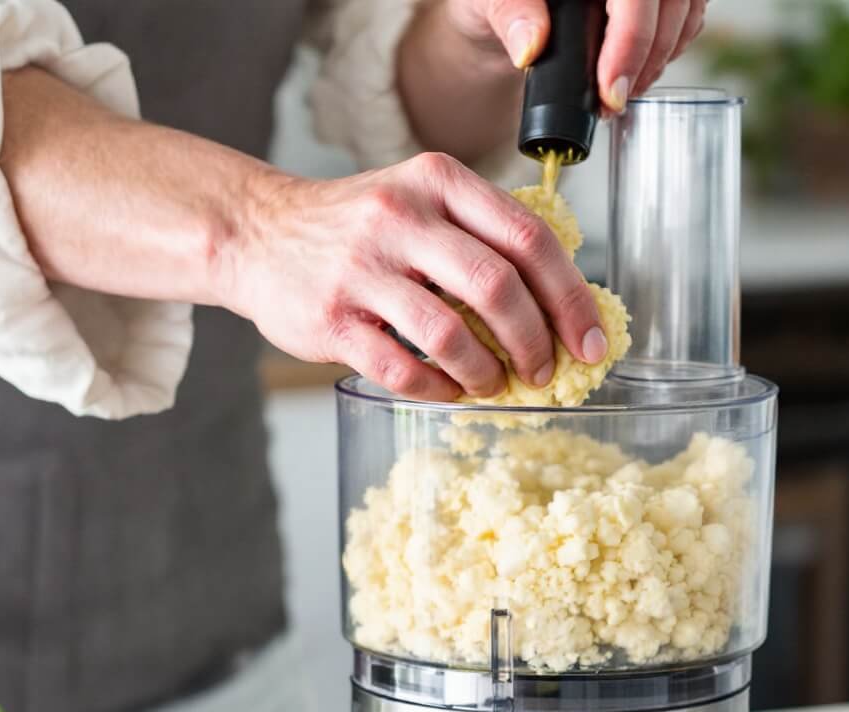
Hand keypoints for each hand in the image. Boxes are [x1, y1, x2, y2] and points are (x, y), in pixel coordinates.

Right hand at [225, 154, 606, 401]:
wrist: (257, 233)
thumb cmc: (353, 227)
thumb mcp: (419, 200)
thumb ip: (479, 234)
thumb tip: (556, 304)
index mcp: (438, 182)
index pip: (527, 238)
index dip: (570, 297)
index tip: (591, 340)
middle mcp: (401, 218)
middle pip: (497, 286)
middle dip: (535, 341)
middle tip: (545, 371)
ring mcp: (362, 269)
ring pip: (450, 334)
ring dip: (485, 373)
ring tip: (493, 386)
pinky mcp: (333, 319)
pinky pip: (401, 368)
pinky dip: (436, 389)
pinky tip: (448, 391)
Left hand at [449, 0, 707, 110]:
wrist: (505, 11)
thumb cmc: (494, 0)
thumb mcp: (490, 3)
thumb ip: (511, 17)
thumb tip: (531, 46)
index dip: (631, 39)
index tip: (610, 89)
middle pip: (670, 1)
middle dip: (646, 59)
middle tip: (612, 103)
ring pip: (685, 10)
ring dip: (659, 59)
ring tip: (618, 94)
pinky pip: (688, 16)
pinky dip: (667, 50)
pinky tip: (636, 75)